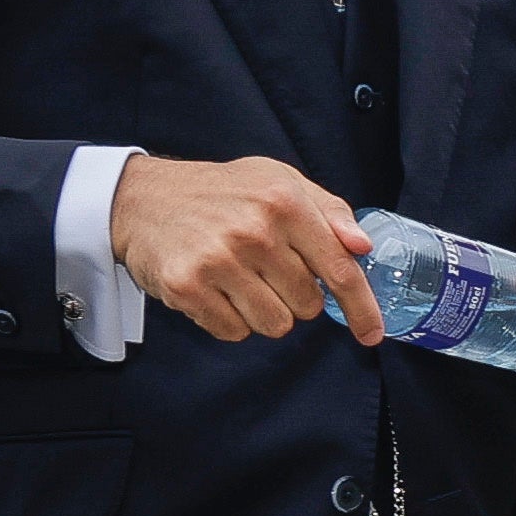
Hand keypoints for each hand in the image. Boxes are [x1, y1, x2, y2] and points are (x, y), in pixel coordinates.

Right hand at [112, 152, 373, 343]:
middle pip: (307, 306)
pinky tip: (216, 290)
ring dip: (264, 312)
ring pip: (274, 325)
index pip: (338, 269)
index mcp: (284, 202)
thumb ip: (328, 212)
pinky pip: (234, 332)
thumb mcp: (280, 182)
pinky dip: (230, 319)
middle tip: (268, 272)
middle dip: (295, 298)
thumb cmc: (222, 192)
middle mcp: (254, 231)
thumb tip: (363, 246)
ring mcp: (218, 260)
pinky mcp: (187, 286)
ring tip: (241, 280)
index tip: (371, 333)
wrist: (144, 198)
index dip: (361, 308)